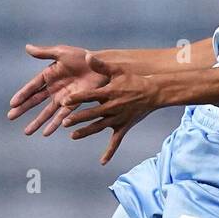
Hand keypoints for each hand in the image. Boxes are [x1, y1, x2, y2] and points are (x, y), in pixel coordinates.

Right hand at [8, 44, 107, 135]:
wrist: (101, 67)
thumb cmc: (83, 57)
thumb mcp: (62, 53)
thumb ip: (45, 53)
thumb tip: (27, 47)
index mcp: (49, 75)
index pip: (32, 87)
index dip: (22, 95)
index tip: (12, 104)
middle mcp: (54, 88)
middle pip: (35, 101)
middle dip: (23, 109)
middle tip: (10, 117)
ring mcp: (63, 97)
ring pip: (47, 112)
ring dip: (37, 122)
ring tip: (27, 132)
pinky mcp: (74, 104)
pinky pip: (62, 116)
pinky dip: (54, 124)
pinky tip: (46, 133)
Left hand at [58, 54, 186, 165]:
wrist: (154, 92)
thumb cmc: (134, 80)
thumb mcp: (117, 70)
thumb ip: (100, 65)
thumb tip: (86, 55)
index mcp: (109, 93)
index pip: (89, 96)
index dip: (77, 99)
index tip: (64, 102)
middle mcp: (112, 107)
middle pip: (92, 113)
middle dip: (78, 118)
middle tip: (64, 122)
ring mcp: (118, 119)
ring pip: (99, 127)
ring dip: (86, 131)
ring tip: (73, 135)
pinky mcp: (124, 127)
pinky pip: (116, 141)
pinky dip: (109, 152)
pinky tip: (102, 162)